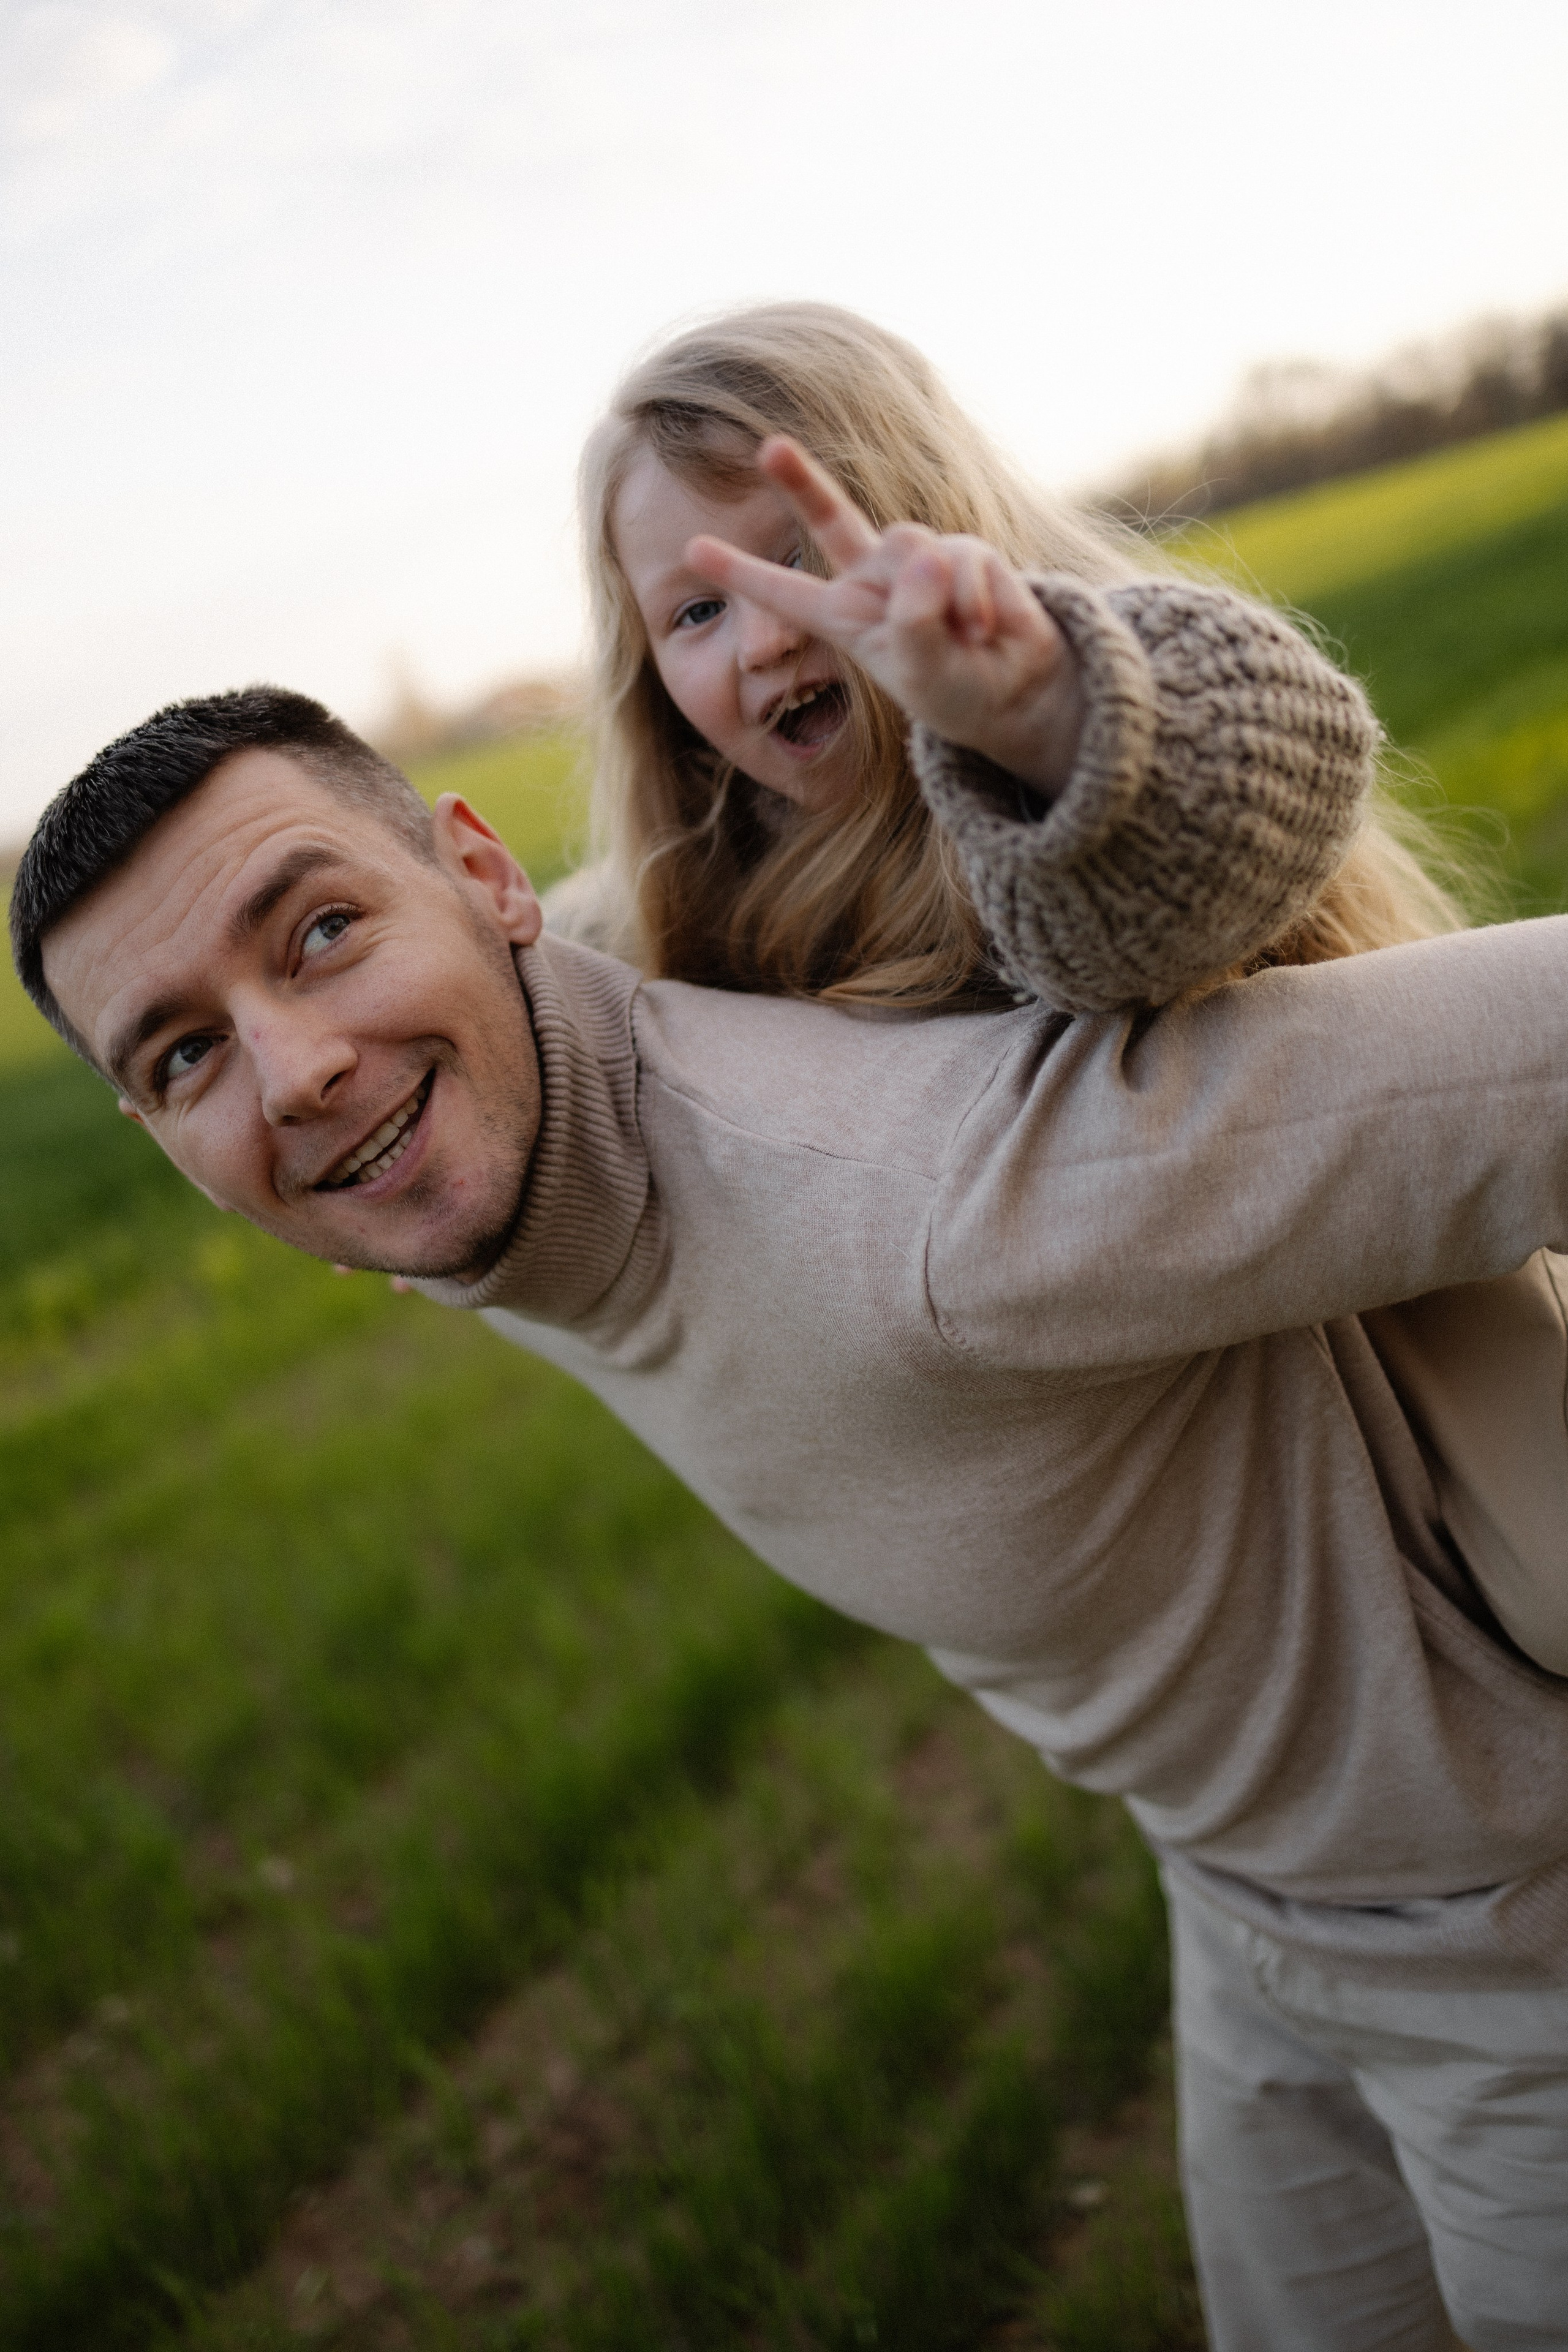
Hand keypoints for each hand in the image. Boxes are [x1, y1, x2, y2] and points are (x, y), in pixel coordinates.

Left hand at [687, 437, 1084, 796]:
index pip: (784, 593)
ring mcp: (917, 561)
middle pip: (831, 518)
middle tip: (767, 446)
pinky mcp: (964, 552)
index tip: (693, 549)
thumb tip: (927, 552)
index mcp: (845, 618)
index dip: (742, 572)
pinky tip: (985, 631)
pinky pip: (961, 559)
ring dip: (939, 599)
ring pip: (909, 545)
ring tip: (964, 641)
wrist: (1016, 691)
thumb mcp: (925, 676)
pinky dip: (974, 601)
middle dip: (800, 482)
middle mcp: (874, 581)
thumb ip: (915, 623)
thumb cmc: (957, 692)